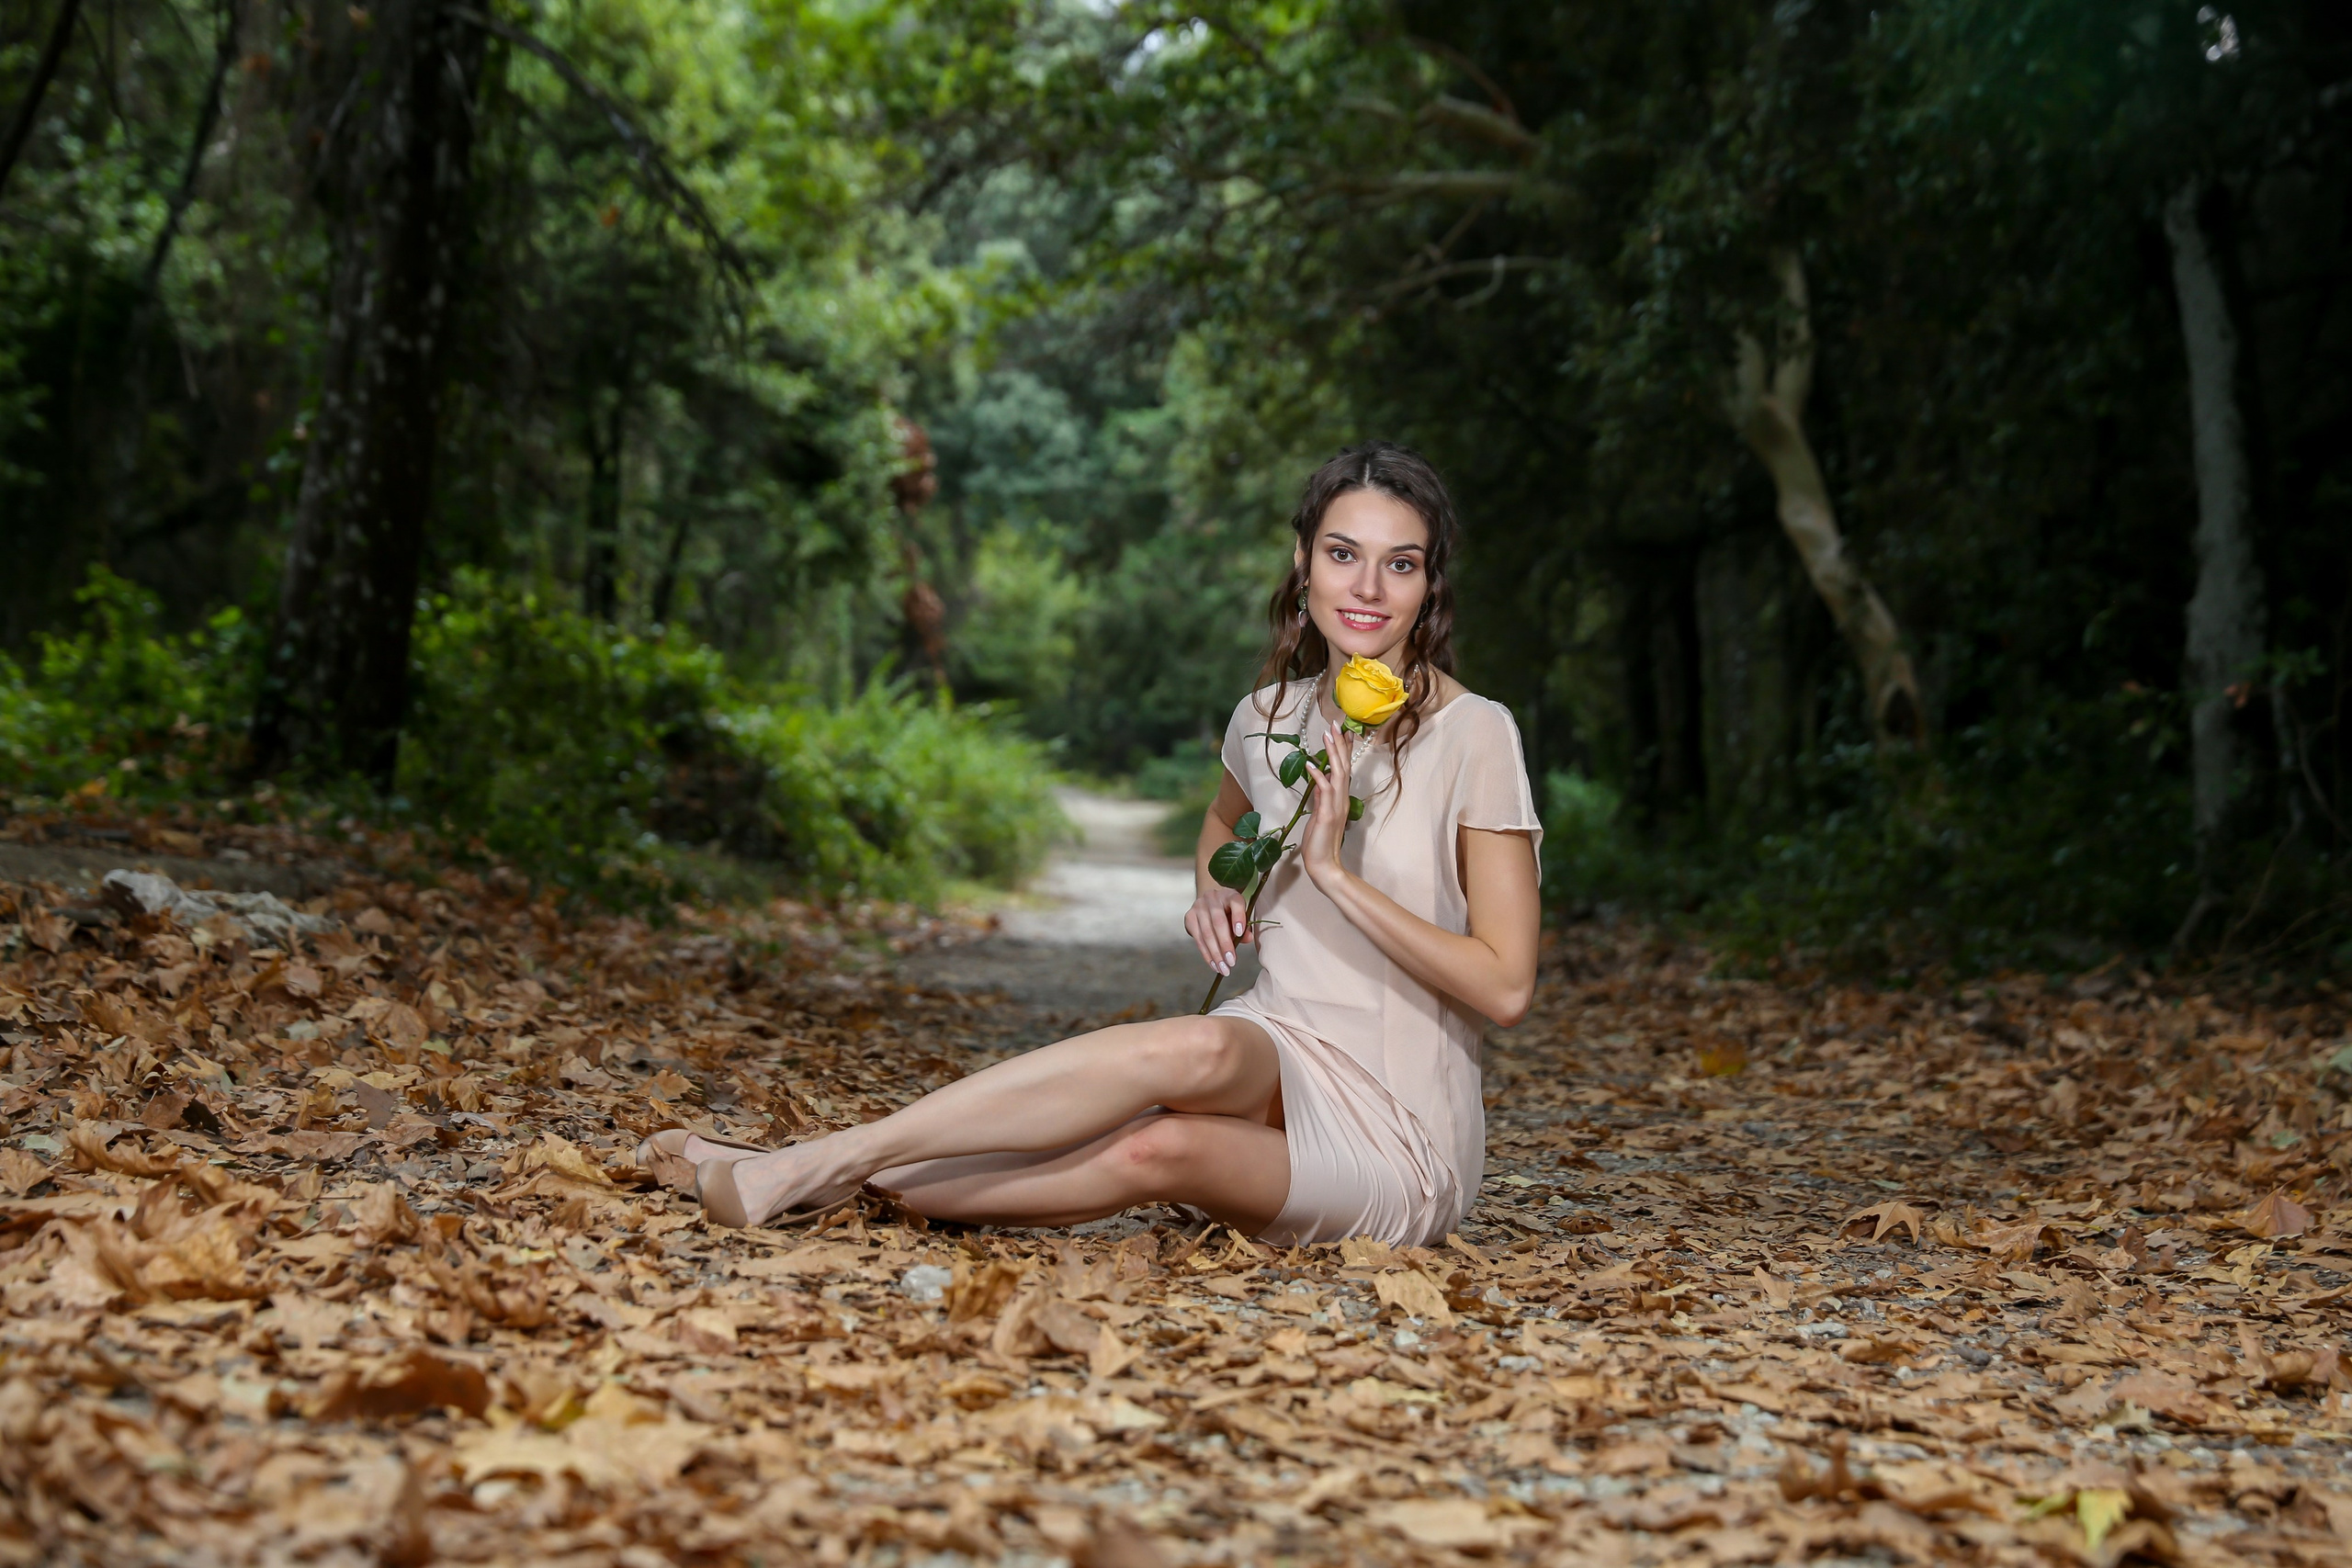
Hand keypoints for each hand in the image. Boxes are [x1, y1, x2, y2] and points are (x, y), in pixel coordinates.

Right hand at [1186, 885, 1250, 975]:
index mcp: (1230, 894)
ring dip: (1215, 954)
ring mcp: (1198, 906)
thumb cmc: (1229, 911)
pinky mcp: (1189, 917)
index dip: (1238, 917)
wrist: (1211, 901)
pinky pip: (1198, 939)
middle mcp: (1213, 898)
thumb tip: (1247, 938)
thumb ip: (1245, 927)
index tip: (1240, 932)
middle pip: (1218, 922)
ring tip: (1223, 968)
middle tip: (1231, 962)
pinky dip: (1206, 954)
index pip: (1235, 903)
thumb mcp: (1240, 915)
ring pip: (1206, 933)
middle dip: (1225, 944)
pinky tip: (1213, 964)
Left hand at [1300, 721, 1353, 891]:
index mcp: (1340, 799)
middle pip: (1343, 766)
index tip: (1343, 732)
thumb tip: (1318, 782)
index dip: (1344, 750)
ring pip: (1337, 773)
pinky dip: (1317, 775)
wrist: (1323, 865)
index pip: (1344, 769)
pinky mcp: (1327, 814)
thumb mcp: (1319, 815)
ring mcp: (1335, 806)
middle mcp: (1341, 799)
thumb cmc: (1319, 843)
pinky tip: (1309, 763)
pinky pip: (1323, 790)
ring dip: (1332, 753)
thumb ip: (1321, 798)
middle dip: (1340, 744)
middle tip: (1335, 724)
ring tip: (1327, 734)